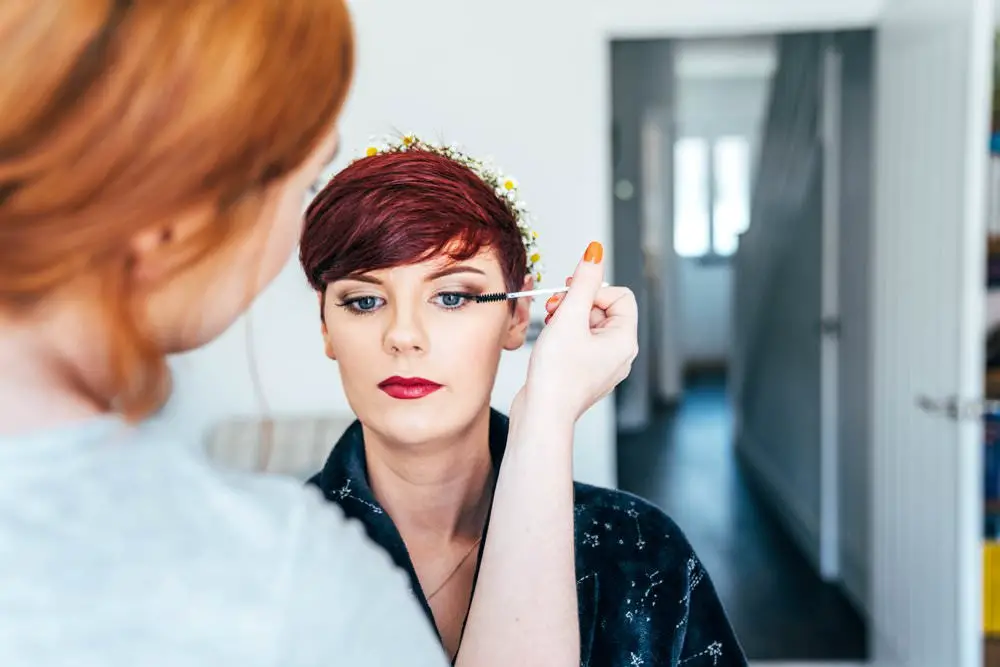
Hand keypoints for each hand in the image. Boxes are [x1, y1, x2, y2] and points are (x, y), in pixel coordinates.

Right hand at [519, 241, 637, 424]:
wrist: (541, 415)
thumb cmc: (557, 376)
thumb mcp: (569, 317)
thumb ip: (583, 282)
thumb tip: (595, 252)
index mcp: (625, 341)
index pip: (620, 296)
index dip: (594, 290)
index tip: (571, 293)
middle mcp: (620, 354)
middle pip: (604, 309)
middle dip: (577, 304)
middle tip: (556, 310)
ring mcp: (603, 365)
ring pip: (589, 325)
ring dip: (568, 318)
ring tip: (550, 326)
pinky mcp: (585, 372)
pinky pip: (581, 342)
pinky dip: (565, 336)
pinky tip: (549, 343)